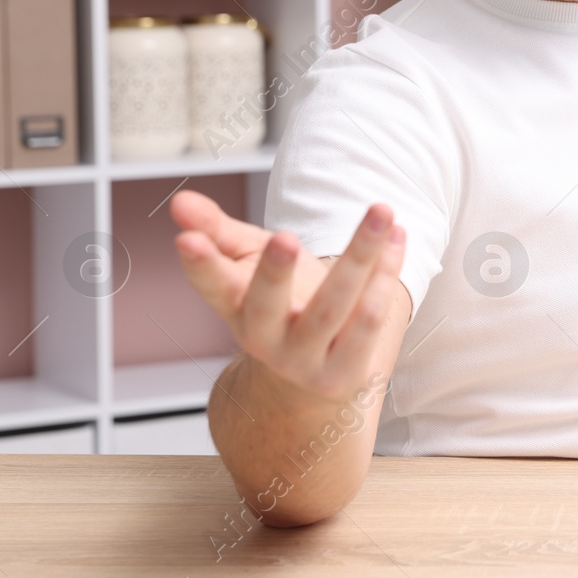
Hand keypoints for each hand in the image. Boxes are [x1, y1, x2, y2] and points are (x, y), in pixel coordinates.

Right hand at [170, 188, 404, 402]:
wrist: (311, 376)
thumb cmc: (281, 303)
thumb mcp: (249, 262)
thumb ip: (218, 231)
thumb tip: (180, 202)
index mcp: (236, 309)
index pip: (213, 285)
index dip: (200, 264)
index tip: (185, 238)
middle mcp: (264, 340)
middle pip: (266, 307)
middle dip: (273, 273)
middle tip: (282, 238)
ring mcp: (305, 359)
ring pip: (333, 307)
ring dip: (360, 257)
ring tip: (380, 212)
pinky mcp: (345, 370)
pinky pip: (369, 321)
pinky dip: (386, 276)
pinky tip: (396, 239)